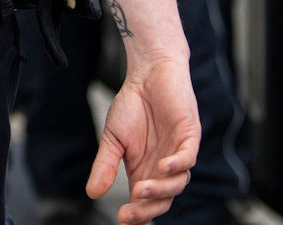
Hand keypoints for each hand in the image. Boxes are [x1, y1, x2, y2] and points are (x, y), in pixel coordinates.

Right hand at [88, 53, 199, 223]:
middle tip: (130, 212)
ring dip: (160, 190)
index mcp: (145, 171)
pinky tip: (162, 167)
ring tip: (140, 189)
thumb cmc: (132, 105)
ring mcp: (178, 151)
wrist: (147, 72)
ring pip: (178, 182)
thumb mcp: (112, 139)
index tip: (121, 217)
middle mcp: (163, 166)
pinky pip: (188, 157)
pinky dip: (177, 165)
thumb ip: (105, 165)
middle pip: (164, 199)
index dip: (137, 213)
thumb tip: (93, 193)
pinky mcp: (189, 135)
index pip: (146, 202)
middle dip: (148, 209)